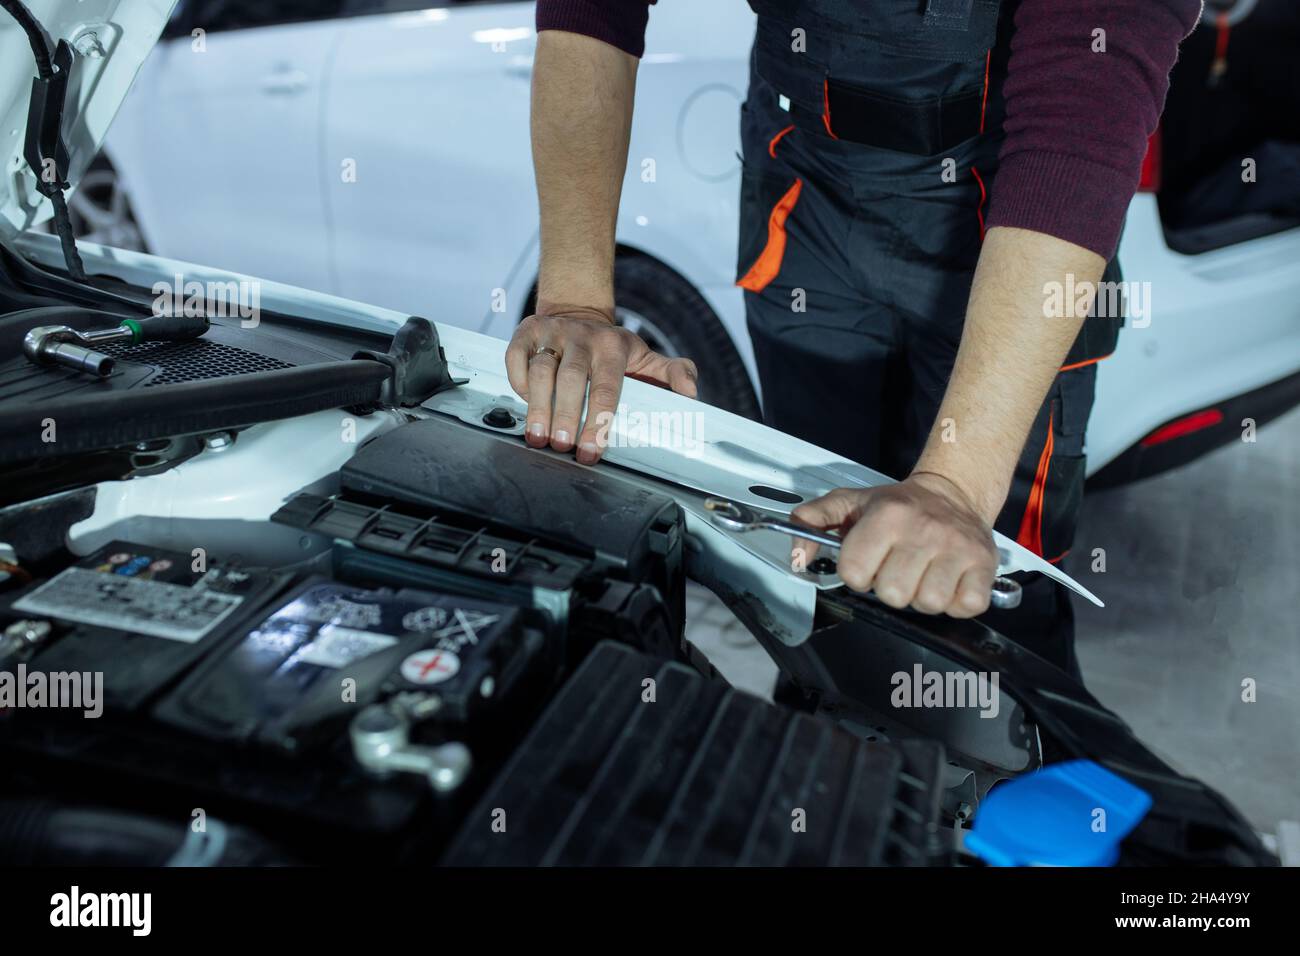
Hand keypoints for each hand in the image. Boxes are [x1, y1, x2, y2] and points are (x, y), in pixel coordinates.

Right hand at [505, 304, 697, 463]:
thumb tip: (691, 394)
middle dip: (566, 415)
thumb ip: (673, 373)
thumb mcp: (646, 357)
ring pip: (541, 370)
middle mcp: (582, 337)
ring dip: (538, 406)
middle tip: (562, 445)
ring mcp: (552, 333)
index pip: (607, 387)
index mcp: (613, 346)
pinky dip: (517, 381)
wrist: (578, 311)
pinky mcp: (526, 331)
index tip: (591, 450)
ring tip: (538, 437)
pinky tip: (523, 403)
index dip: (598, 421)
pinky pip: (516, 357)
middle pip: (571, 379)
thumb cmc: (611, 347)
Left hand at [791, 472, 998, 617]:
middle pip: (893, 595)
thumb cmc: (898, 505)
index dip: (857, 574)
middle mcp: (925, 530)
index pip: (855, 572)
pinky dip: (956, 602)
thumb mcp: (850, 502)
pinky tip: (948, 581)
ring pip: (928, 604)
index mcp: (887, 515)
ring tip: (923, 574)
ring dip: (923, 596)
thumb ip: (812, 521)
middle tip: (898, 568)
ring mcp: (958, 548)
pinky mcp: (984, 565)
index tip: (868, 561)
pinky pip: (965, 606)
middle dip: (890, 588)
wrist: (953, 492)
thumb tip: (797, 557)